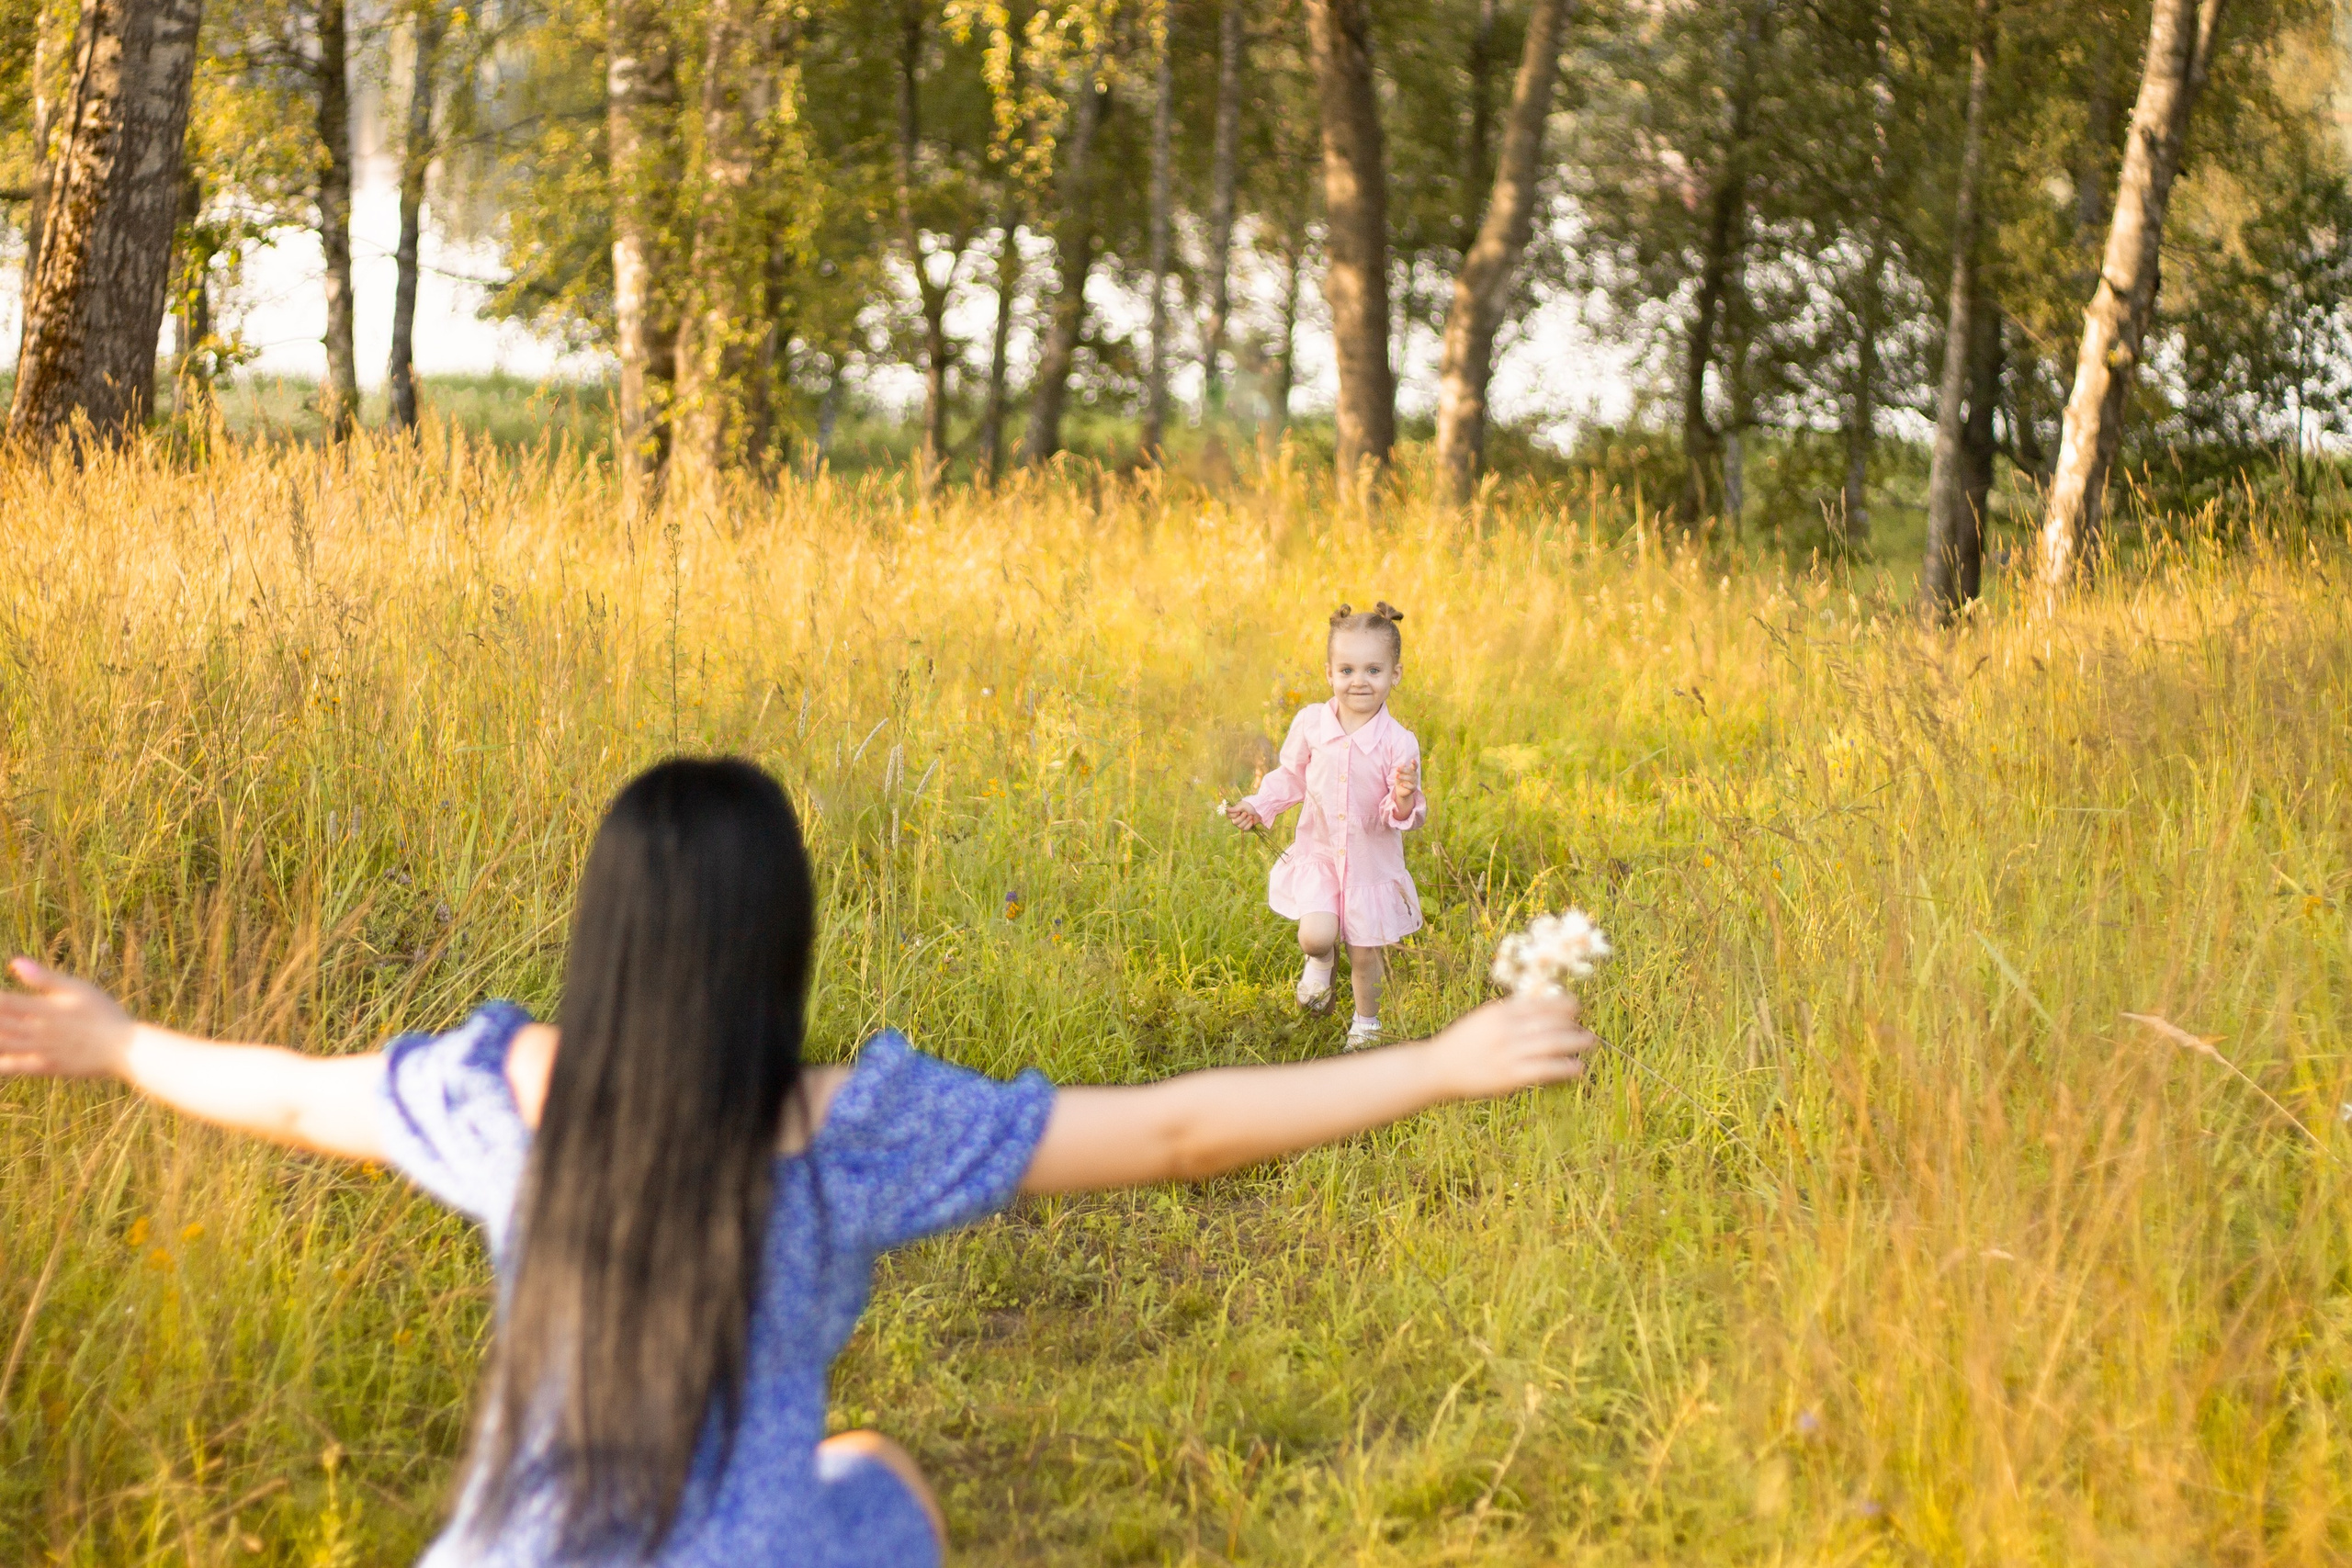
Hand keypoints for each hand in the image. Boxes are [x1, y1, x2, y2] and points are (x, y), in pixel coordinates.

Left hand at [0, 958, 137, 1078]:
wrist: (124, 1049)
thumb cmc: (104, 1014)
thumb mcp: (79, 990)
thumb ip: (45, 978)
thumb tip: (15, 962)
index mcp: (44, 1008)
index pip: (3, 1001)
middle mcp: (37, 1030)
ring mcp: (39, 1050)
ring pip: (2, 1044)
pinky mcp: (44, 1067)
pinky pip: (13, 1066)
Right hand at [1223, 800, 1260, 828]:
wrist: (1259, 809)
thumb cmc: (1249, 805)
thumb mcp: (1241, 805)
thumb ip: (1234, 808)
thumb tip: (1226, 809)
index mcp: (1234, 812)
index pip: (1228, 816)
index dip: (1233, 815)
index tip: (1239, 812)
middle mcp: (1236, 818)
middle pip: (1234, 822)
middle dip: (1241, 818)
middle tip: (1246, 813)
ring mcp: (1241, 823)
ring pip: (1240, 826)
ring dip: (1246, 821)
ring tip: (1251, 816)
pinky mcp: (1246, 826)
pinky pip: (1245, 829)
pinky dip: (1249, 824)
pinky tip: (1252, 821)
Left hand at [1388, 760, 1419, 810]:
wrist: (1401, 791)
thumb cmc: (1400, 780)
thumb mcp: (1398, 774)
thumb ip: (1399, 770)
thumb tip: (1402, 764)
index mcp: (1412, 771)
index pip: (1414, 766)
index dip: (1414, 763)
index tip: (1412, 760)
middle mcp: (1415, 776)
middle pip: (1410, 772)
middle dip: (1404, 770)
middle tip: (1397, 769)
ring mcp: (1415, 782)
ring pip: (1410, 778)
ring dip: (1403, 776)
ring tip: (1396, 776)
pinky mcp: (1413, 789)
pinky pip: (1411, 786)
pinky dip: (1406, 785)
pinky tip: (1401, 784)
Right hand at [1424, 992, 1596, 1100]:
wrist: (1437, 1068)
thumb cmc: (1462, 1043)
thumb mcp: (1483, 1018)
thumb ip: (1509, 1013)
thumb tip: (1543, 1008)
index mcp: (1500, 1011)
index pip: (1541, 1004)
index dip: (1564, 1005)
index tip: (1576, 1008)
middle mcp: (1506, 1028)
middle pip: (1551, 1022)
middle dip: (1573, 1024)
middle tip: (1586, 1029)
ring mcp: (1509, 1052)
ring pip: (1553, 1044)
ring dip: (1575, 1042)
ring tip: (1589, 1043)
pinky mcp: (1511, 1076)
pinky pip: (1546, 1069)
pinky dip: (1566, 1067)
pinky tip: (1578, 1068)